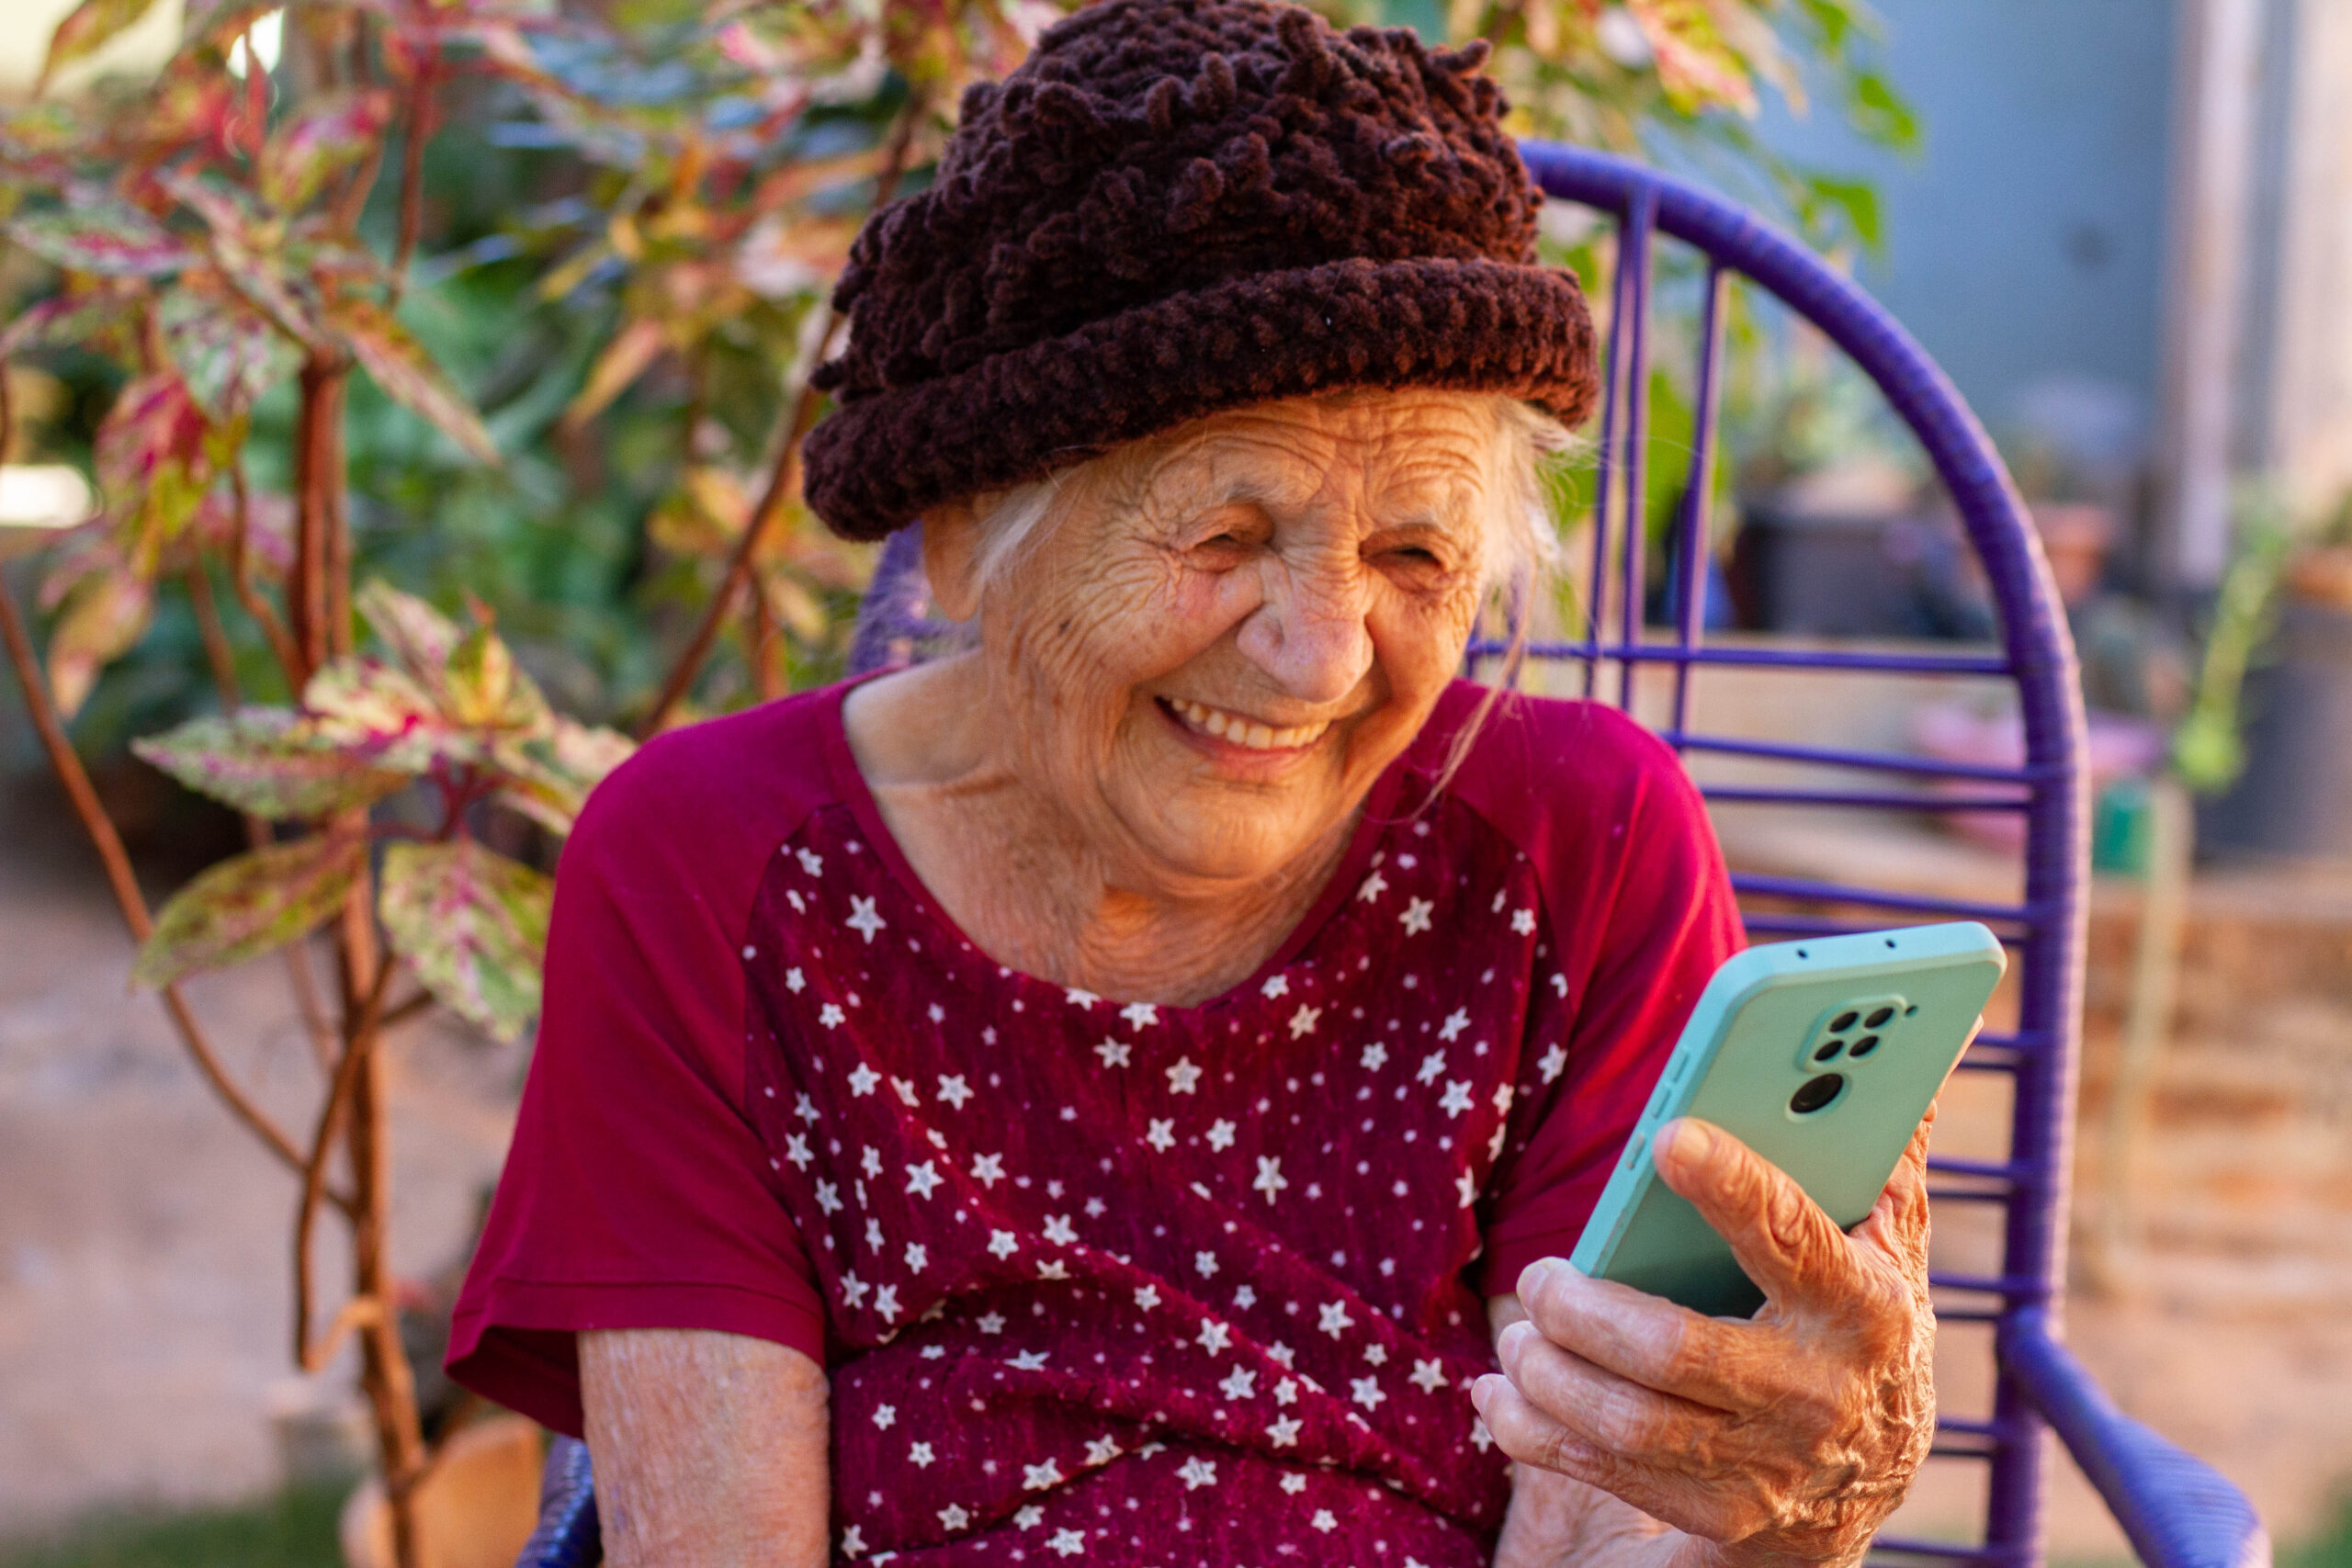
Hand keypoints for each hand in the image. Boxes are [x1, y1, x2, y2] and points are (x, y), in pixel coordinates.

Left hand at [1470, 1108, 1940, 1567]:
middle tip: (1541, 1275)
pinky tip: (1497, 1390)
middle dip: (1585, 1309)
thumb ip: (1884, 1148)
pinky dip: (1530, 1429)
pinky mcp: (1715, 1513)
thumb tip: (1915, 1041)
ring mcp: (1764, 1464)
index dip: (1734, 1187)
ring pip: (1625, 1418)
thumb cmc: (1858, 1319)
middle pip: (1675, 1350)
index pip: (1794, 1238)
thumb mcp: (1889, 1239)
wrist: (1867, 1478)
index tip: (1669, 1135)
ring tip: (1522, 1324)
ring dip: (1547, 1368)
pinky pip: (1598, 1469)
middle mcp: (1815, 1393)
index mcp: (1865, 1306)